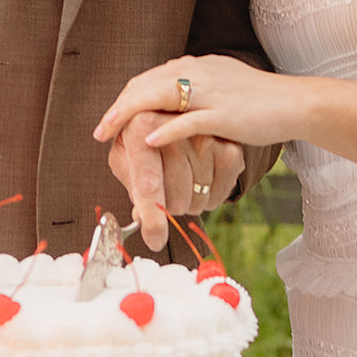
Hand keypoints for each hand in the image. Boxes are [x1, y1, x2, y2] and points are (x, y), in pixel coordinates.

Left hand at [96, 54, 292, 157]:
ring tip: (110, 133)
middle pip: (145, 85)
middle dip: (118, 107)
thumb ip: (192, 90)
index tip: (110, 119)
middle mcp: (198, 73)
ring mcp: (211, 92)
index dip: (125, 99)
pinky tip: (147, 141)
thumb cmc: (257, 100)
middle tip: (99, 131)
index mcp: (194, 66)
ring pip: (159, 97)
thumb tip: (166, 102)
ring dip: (129, 115)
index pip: (147, 78)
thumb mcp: (219, 85)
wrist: (294, 102)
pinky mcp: (224, 114)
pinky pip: (187, 121)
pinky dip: (165, 130)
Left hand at [107, 113, 243, 251]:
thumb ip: (133, 189)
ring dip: (188, 202)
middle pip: (174, 199)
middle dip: (166, 208)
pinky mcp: (230, 147)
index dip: (152, 218)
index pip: (148, 184)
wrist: (174, 115)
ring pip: (197, 200)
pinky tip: (199, 181)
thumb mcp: (126, 158)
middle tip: (162, 191)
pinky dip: (209, 198)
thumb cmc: (142, 141)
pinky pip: (219, 195)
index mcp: (139, 127)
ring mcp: (206, 136)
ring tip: (181, 180)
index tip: (155, 241)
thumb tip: (144, 224)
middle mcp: (175, 127)